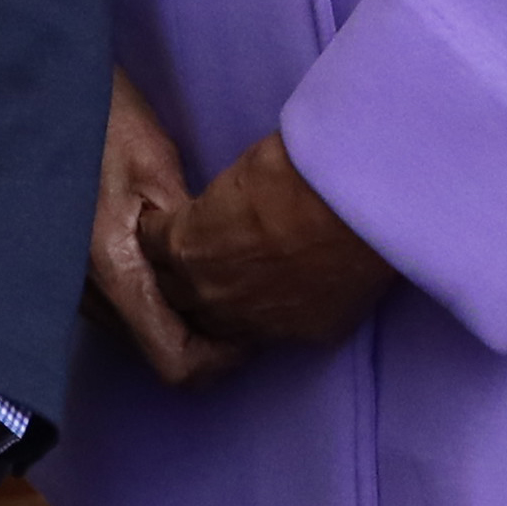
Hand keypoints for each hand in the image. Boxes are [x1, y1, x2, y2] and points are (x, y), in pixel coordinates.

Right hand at [91, 76, 239, 387]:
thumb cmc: (105, 120)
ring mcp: (73, 288)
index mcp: (112, 270)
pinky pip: (123, 309)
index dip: (219, 360)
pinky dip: (156, 300)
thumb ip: (190, 235)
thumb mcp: (157, 169)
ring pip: (140, 333)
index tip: (250, 332)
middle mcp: (86, 294)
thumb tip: (228, 282)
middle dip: (205, 339)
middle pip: (158, 352)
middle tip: (244, 298)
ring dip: (179, 318)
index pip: (173, 360)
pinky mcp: (71, 275)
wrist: (43, 96)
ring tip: (216, 277)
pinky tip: (178, 265)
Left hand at [143, 133, 399, 352]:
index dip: (163, 231)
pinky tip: (285, 294)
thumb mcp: (240, 171)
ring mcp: (252, 322)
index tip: (177, 222)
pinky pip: (271, 333)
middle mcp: (209, 293)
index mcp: (184, 245)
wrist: (357, 206)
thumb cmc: (298, 169)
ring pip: (219, 325)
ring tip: (242, 281)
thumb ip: (218, 204)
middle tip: (206, 253)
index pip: (149, 246)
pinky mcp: (299, 336)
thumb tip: (227, 208)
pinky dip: (272, 315)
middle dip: (183, 273)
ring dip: (223, 304)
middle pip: (176, 293)